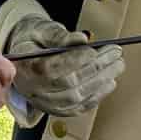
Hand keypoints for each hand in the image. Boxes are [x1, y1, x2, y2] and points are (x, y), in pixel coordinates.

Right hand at [4, 15, 123, 116]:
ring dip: (100, 82)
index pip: (49, 69)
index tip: (93, 50)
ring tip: (116, 66)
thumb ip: (59, 35)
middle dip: (95, 68)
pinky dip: (96, 96)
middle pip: (67, 84)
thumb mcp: (41, 29)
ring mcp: (43, 102)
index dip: (73, 61)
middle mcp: (32, 89)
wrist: (24, 56)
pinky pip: (77, 108)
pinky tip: (109, 83)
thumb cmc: (34, 40)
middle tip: (114, 54)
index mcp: (23, 67)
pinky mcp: (55, 110)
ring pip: (75, 98)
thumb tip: (82, 39)